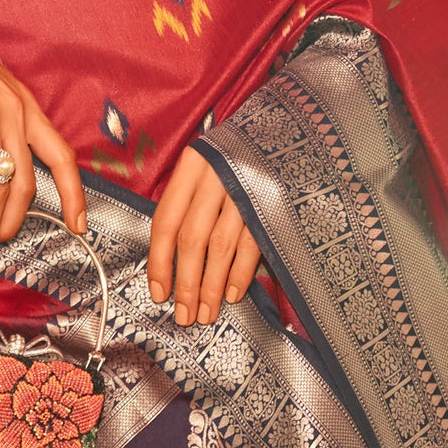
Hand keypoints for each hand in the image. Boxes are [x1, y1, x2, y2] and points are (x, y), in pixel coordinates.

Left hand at [146, 148, 261, 324]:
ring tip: (207, 313)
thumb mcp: (205, 165)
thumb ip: (187, 201)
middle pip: (191, 239)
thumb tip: (170, 259)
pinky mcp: (273, 202)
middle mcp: (215, 176)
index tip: (159, 294)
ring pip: (220, 246)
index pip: (166, 220)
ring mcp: (246, 189)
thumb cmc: (236, 155)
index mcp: (192, 165)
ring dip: (211, 286)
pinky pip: (252, 244)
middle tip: (184, 316)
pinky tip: (232, 295)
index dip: (159, 262)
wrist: (288, 131)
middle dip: (186, 284)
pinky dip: (240, 273)